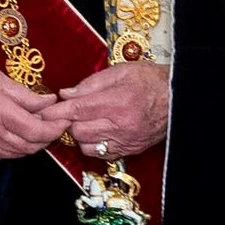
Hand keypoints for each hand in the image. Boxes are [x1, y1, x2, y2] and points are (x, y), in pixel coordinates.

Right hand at [0, 64, 62, 160]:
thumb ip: (26, 95)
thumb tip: (48, 101)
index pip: (36, 130)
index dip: (55, 129)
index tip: (63, 121)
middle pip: (30, 146)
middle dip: (47, 137)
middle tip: (55, 124)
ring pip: (18, 153)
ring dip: (32, 143)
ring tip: (37, 127)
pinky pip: (3, 154)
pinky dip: (16, 146)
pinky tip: (17, 133)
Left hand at [52, 61, 170, 160]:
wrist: (179, 99)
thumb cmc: (150, 80)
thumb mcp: (121, 71)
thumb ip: (91, 84)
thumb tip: (66, 94)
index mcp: (118, 102)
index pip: (78, 110)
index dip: (57, 112)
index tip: (45, 112)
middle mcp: (121, 125)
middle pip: (78, 131)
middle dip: (70, 122)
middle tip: (71, 112)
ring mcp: (126, 141)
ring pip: (87, 145)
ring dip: (81, 134)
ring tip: (88, 120)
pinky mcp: (130, 150)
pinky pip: (101, 154)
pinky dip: (94, 144)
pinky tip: (99, 131)